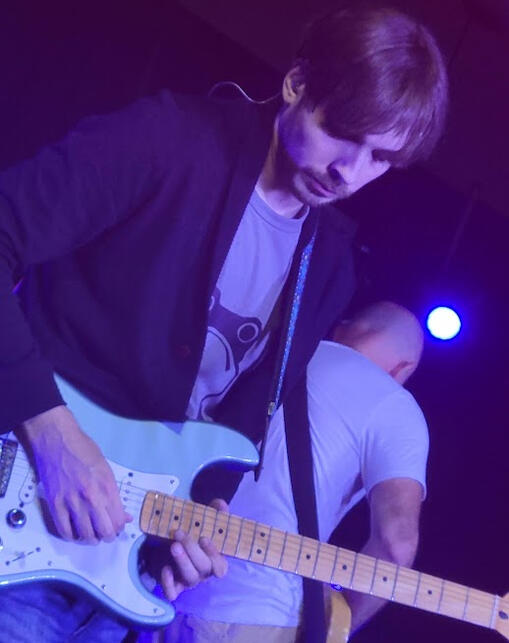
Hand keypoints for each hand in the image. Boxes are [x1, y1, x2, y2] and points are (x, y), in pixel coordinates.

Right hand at [17, 405, 131, 543]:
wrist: (57, 440)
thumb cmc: (84, 450)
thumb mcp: (106, 469)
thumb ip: (114, 494)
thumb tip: (123, 515)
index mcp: (107, 486)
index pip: (117, 520)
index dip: (119, 527)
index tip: (116, 526)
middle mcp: (91, 496)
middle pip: (104, 531)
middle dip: (107, 536)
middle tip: (105, 533)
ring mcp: (72, 501)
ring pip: (85, 534)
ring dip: (90, 538)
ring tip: (91, 534)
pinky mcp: (54, 504)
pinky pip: (64, 530)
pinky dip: (71, 536)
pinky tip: (75, 532)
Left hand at [142, 498, 228, 600]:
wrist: (174, 544)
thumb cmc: (195, 534)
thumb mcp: (204, 521)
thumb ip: (214, 512)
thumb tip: (221, 505)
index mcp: (215, 560)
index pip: (221, 565)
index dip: (214, 554)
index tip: (204, 538)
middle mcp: (204, 573)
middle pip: (204, 568)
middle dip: (192, 550)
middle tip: (179, 533)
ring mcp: (190, 580)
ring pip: (190, 578)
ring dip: (182, 561)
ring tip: (173, 545)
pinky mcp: (175, 586)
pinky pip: (173, 592)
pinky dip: (169, 582)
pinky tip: (165, 568)